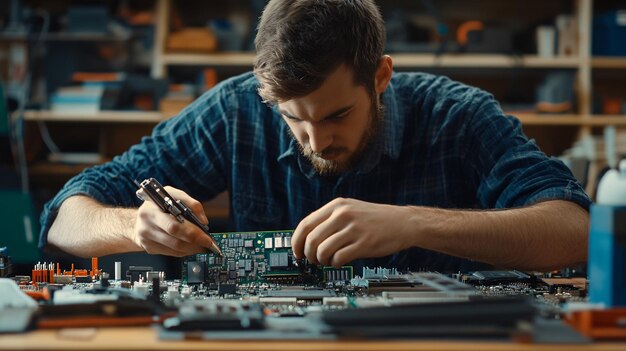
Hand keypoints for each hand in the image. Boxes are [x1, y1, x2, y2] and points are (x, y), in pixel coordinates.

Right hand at [132, 186, 213, 256]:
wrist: (138, 217)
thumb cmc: (157, 205)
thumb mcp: (172, 194)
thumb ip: (190, 203)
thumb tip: (203, 221)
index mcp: (152, 210)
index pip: (174, 225)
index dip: (193, 232)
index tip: (206, 236)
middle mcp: (147, 225)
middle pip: (175, 240)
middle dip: (195, 242)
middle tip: (208, 243)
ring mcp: (147, 239)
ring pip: (175, 249)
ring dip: (192, 248)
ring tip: (203, 245)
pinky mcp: (149, 248)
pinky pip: (171, 253)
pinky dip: (185, 251)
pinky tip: (192, 247)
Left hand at [292, 198, 414, 266]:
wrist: (403, 222)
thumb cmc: (375, 219)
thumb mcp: (350, 209)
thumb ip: (329, 220)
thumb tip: (306, 239)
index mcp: (336, 206)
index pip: (305, 224)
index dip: (296, 242)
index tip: (296, 252)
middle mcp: (342, 215)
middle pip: (311, 240)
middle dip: (308, 255)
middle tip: (314, 260)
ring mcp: (353, 229)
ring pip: (322, 251)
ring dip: (322, 261)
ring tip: (328, 261)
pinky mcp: (363, 244)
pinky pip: (338, 258)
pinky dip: (335, 264)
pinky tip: (340, 261)